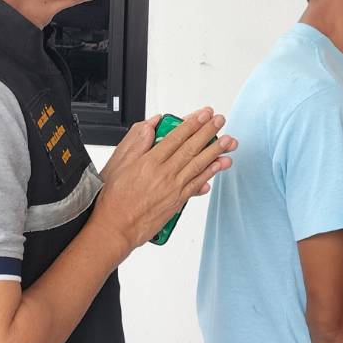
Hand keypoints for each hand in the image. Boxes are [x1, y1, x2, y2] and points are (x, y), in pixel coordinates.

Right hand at [92, 109, 234, 249]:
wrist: (116, 227)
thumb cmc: (114, 198)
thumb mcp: (118, 163)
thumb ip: (137, 142)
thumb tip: (152, 125)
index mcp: (149, 161)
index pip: (176, 137)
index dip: (192, 123)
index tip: (204, 114)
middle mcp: (164, 173)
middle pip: (191, 148)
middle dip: (208, 132)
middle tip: (220, 120)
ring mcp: (173, 188)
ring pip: (198, 165)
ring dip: (216, 151)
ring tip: (229, 140)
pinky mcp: (178, 201)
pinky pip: (197, 183)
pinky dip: (210, 173)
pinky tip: (220, 164)